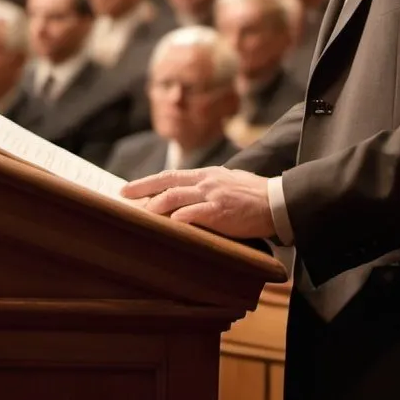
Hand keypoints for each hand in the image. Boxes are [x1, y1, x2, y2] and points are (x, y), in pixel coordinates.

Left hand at [122, 166, 274, 237]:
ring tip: (140, 214)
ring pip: (175, 196)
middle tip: (123, 195)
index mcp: (206, 175)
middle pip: (166, 182)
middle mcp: (205, 181)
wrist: (277, 201)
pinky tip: (168, 224)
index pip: (170, 176)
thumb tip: (190, 193)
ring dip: (155, 205)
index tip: (129, 187)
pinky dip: (179, 218)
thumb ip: (208, 186)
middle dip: (142, 188)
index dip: (148, 181)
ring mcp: (212, 195)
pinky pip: (195, 213)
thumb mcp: (228, 182)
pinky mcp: (221, 211)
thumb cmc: (254, 194)